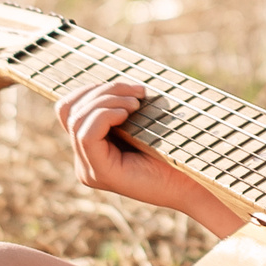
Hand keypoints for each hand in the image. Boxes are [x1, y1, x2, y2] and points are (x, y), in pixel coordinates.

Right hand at [58, 79, 244, 234]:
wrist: (197, 182)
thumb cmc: (177, 152)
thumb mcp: (142, 123)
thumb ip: (120, 108)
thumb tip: (109, 84)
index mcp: (92, 150)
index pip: (69, 110)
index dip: (92, 90)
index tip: (131, 90)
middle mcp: (85, 162)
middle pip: (71, 111)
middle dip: (104, 91)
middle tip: (139, 93)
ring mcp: (90, 170)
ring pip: (77, 120)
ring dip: (107, 101)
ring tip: (137, 103)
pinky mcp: (101, 174)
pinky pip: (86, 135)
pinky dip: (105, 115)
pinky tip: (129, 114)